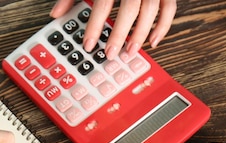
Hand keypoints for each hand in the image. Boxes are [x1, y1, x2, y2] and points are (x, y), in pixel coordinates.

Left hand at [50, 0, 176, 58]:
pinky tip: (153, 41)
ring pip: (151, 9)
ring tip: (130, 51)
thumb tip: (56, 14)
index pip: (104, 2)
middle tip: (110, 53)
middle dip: (120, 33)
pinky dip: (163, 26)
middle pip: (130, 7)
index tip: (89, 44)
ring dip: (141, 33)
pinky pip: (169, 7)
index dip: (95, 24)